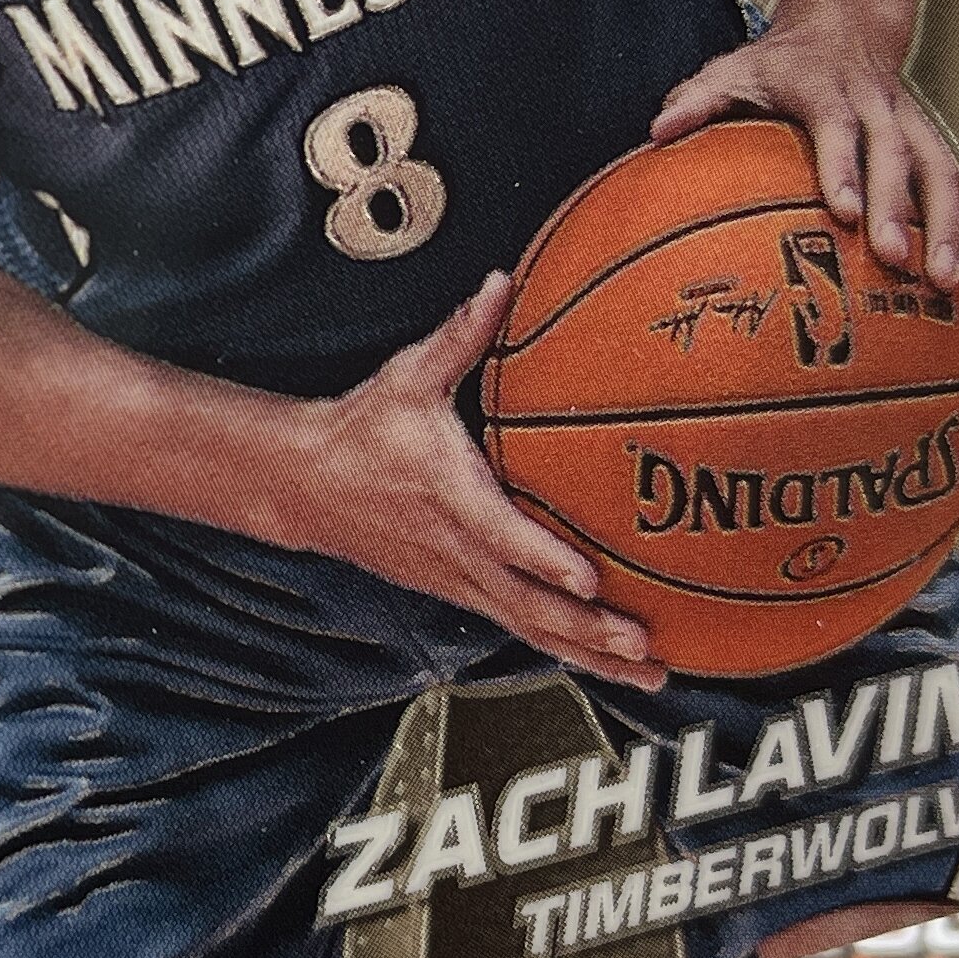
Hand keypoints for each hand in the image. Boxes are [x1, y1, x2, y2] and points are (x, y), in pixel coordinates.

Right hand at [293, 279, 666, 688]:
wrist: (307, 486)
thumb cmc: (363, 428)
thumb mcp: (408, 375)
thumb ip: (461, 334)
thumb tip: (502, 283)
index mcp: (450, 496)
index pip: (502, 537)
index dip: (545, 560)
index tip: (589, 580)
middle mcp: (457, 551)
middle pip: (528, 606)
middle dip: (589, 631)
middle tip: (644, 646)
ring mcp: (458, 581)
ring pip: (530, 630)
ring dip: (590, 656)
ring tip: (651, 674)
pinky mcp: (459, 592)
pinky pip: (518, 627)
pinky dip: (564, 649)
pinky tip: (608, 661)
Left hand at [649, 21, 958, 299]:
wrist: (843, 26)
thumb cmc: (777, 65)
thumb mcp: (732, 69)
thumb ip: (698, 101)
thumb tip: (657, 132)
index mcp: (827, 91)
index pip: (839, 127)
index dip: (843, 167)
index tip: (843, 212)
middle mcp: (879, 107)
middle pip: (900, 155)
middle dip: (903, 210)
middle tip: (900, 263)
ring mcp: (915, 128)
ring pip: (945, 174)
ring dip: (955, 230)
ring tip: (956, 285)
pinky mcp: (937, 148)